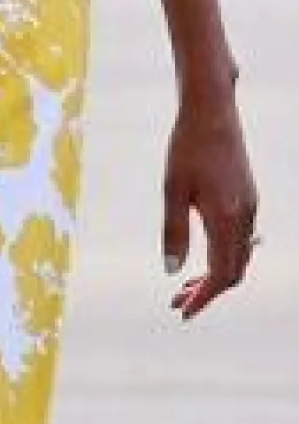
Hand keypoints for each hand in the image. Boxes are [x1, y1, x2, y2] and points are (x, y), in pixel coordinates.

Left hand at [162, 86, 258, 319]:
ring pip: (239, 256)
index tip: (183, 311)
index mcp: (227, 218)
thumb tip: (172, 271)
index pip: (221, 275)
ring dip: (215, 274)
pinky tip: (204, 258)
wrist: (212, 112)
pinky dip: (224, 256)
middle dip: (207, 291)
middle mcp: (245, 217)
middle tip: (177, 300)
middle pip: (234, 272)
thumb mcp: (173, 191)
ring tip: (185, 283)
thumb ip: (174, 232)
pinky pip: (242, 240)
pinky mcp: (248, 198)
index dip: (204, 298)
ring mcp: (250, 208)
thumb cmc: (186, 148)